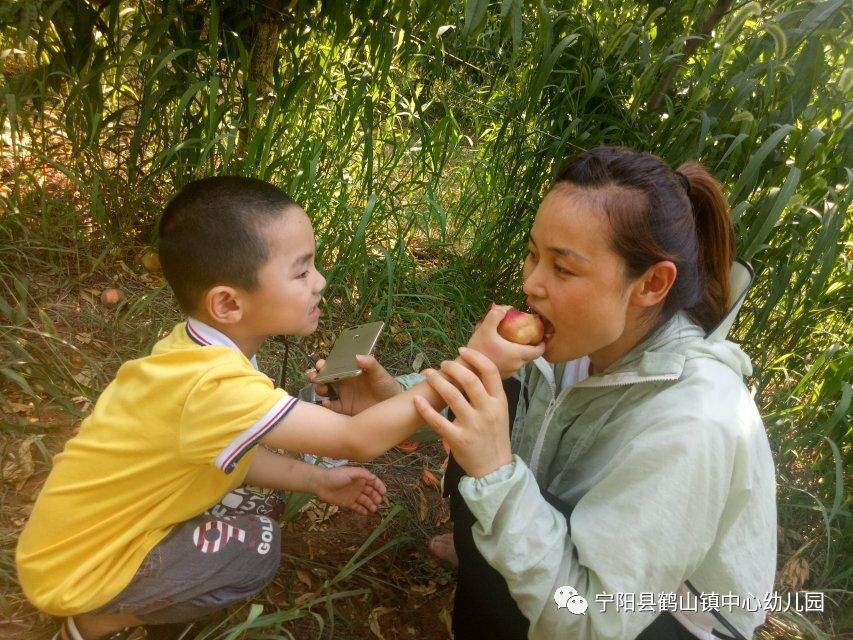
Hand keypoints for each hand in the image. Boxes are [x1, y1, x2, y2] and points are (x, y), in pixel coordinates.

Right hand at [306, 354, 402, 415]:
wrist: (393, 406)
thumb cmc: (386, 385)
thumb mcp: (380, 373)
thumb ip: (370, 364)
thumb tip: (357, 356)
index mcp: (348, 371)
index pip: (332, 365)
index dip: (323, 364)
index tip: (320, 364)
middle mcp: (342, 382)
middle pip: (323, 377)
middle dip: (315, 376)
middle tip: (314, 376)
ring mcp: (342, 395)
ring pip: (323, 391)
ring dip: (319, 388)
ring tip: (322, 388)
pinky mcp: (344, 409)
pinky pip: (331, 407)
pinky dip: (326, 405)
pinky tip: (327, 403)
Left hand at [313, 466, 386, 514]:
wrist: (321, 483)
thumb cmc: (336, 475)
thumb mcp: (351, 472)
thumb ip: (363, 474)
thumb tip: (374, 478)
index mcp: (360, 477)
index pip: (373, 481)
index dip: (379, 486)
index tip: (384, 492)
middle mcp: (358, 486)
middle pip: (371, 492)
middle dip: (376, 497)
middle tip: (379, 502)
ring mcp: (353, 495)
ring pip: (365, 500)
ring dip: (370, 504)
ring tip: (374, 509)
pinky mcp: (347, 502)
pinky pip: (357, 507)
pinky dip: (362, 510)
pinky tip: (366, 513)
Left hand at [413, 347, 511, 478]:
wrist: (494, 469)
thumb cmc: (494, 437)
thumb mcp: (500, 413)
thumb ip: (489, 393)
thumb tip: (474, 370)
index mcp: (500, 402)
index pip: (490, 371)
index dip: (475, 357)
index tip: (461, 351)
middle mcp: (488, 411)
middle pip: (469, 379)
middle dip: (452, 367)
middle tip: (442, 364)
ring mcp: (473, 425)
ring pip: (452, 396)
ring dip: (436, 381)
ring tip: (427, 373)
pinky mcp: (458, 439)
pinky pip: (438, 420)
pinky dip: (425, 409)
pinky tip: (416, 400)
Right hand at [467, 304, 544, 377]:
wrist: (466, 369)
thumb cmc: (477, 350)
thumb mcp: (484, 329)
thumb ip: (495, 316)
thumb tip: (504, 308)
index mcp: (517, 354)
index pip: (539, 351)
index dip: (542, 344)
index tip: (541, 337)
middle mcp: (517, 365)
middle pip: (530, 355)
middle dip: (530, 346)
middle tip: (524, 335)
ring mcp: (511, 372)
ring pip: (521, 361)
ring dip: (519, 352)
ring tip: (511, 342)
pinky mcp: (504, 376)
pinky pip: (512, 366)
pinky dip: (511, 359)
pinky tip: (502, 352)